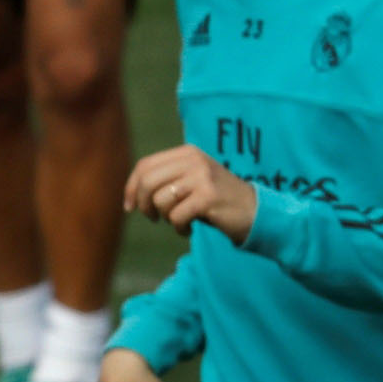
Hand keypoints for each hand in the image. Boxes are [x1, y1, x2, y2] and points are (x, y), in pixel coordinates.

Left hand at [126, 145, 257, 243]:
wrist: (254, 210)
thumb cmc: (214, 200)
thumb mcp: (189, 182)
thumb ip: (165, 180)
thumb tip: (131, 194)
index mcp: (187, 153)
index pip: (145, 166)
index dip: (130, 188)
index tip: (128, 207)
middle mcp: (194, 160)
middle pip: (148, 182)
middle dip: (144, 205)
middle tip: (153, 218)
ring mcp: (202, 177)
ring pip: (161, 201)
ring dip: (165, 217)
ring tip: (180, 221)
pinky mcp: (208, 197)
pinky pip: (176, 216)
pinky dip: (179, 228)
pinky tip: (189, 229)